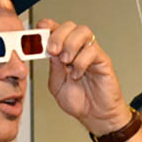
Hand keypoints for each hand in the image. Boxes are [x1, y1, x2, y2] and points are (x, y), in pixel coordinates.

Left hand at [37, 18, 129, 134]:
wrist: (95, 115)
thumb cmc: (78, 100)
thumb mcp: (57, 85)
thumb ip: (53, 68)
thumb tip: (49, 51)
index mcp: (64, 52)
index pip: (57, 30)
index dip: (48, 26)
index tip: (38, 30)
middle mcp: (78, 50)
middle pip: (70, 26)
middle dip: (58, 35)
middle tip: (52, 50)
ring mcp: (91, 53)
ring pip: (83, 32)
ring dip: (70, 44)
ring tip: (66, 61)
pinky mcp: (103, 61)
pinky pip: (93, 50)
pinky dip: (81, 61)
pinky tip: (77, 74)